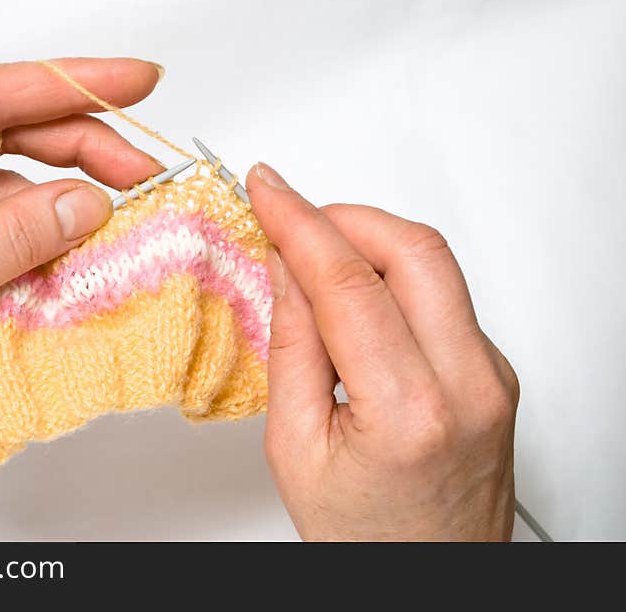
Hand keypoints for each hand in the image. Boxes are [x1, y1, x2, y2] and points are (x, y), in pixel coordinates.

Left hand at [0, 58, 163, 429]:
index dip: (73, 84)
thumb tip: (91, 202)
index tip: (137, 81)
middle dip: (81, 146)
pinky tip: (72, 253)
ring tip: (118, 221)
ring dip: (63, 201)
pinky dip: (40, 238)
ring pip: (12, 180)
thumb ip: (16, 236)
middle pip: (10, 129)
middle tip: (143, 168)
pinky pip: (1, 224)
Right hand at [247, 163, 517, 540]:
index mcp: (409, 412)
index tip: (267, 189)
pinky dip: (393, 278)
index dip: (300, 222)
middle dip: (343, 216)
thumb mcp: (295, 449)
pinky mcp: (495, 372)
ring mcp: (491, 377)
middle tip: (291, 219)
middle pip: (413, 249)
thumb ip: (291, 347)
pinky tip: (355, 300)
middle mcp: (470, 386)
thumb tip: (286, 267)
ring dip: (369, 242)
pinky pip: (444, 296)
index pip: (350, 283)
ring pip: (435, 264)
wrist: (429, 582)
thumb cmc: (365, 540)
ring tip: (315, 261)